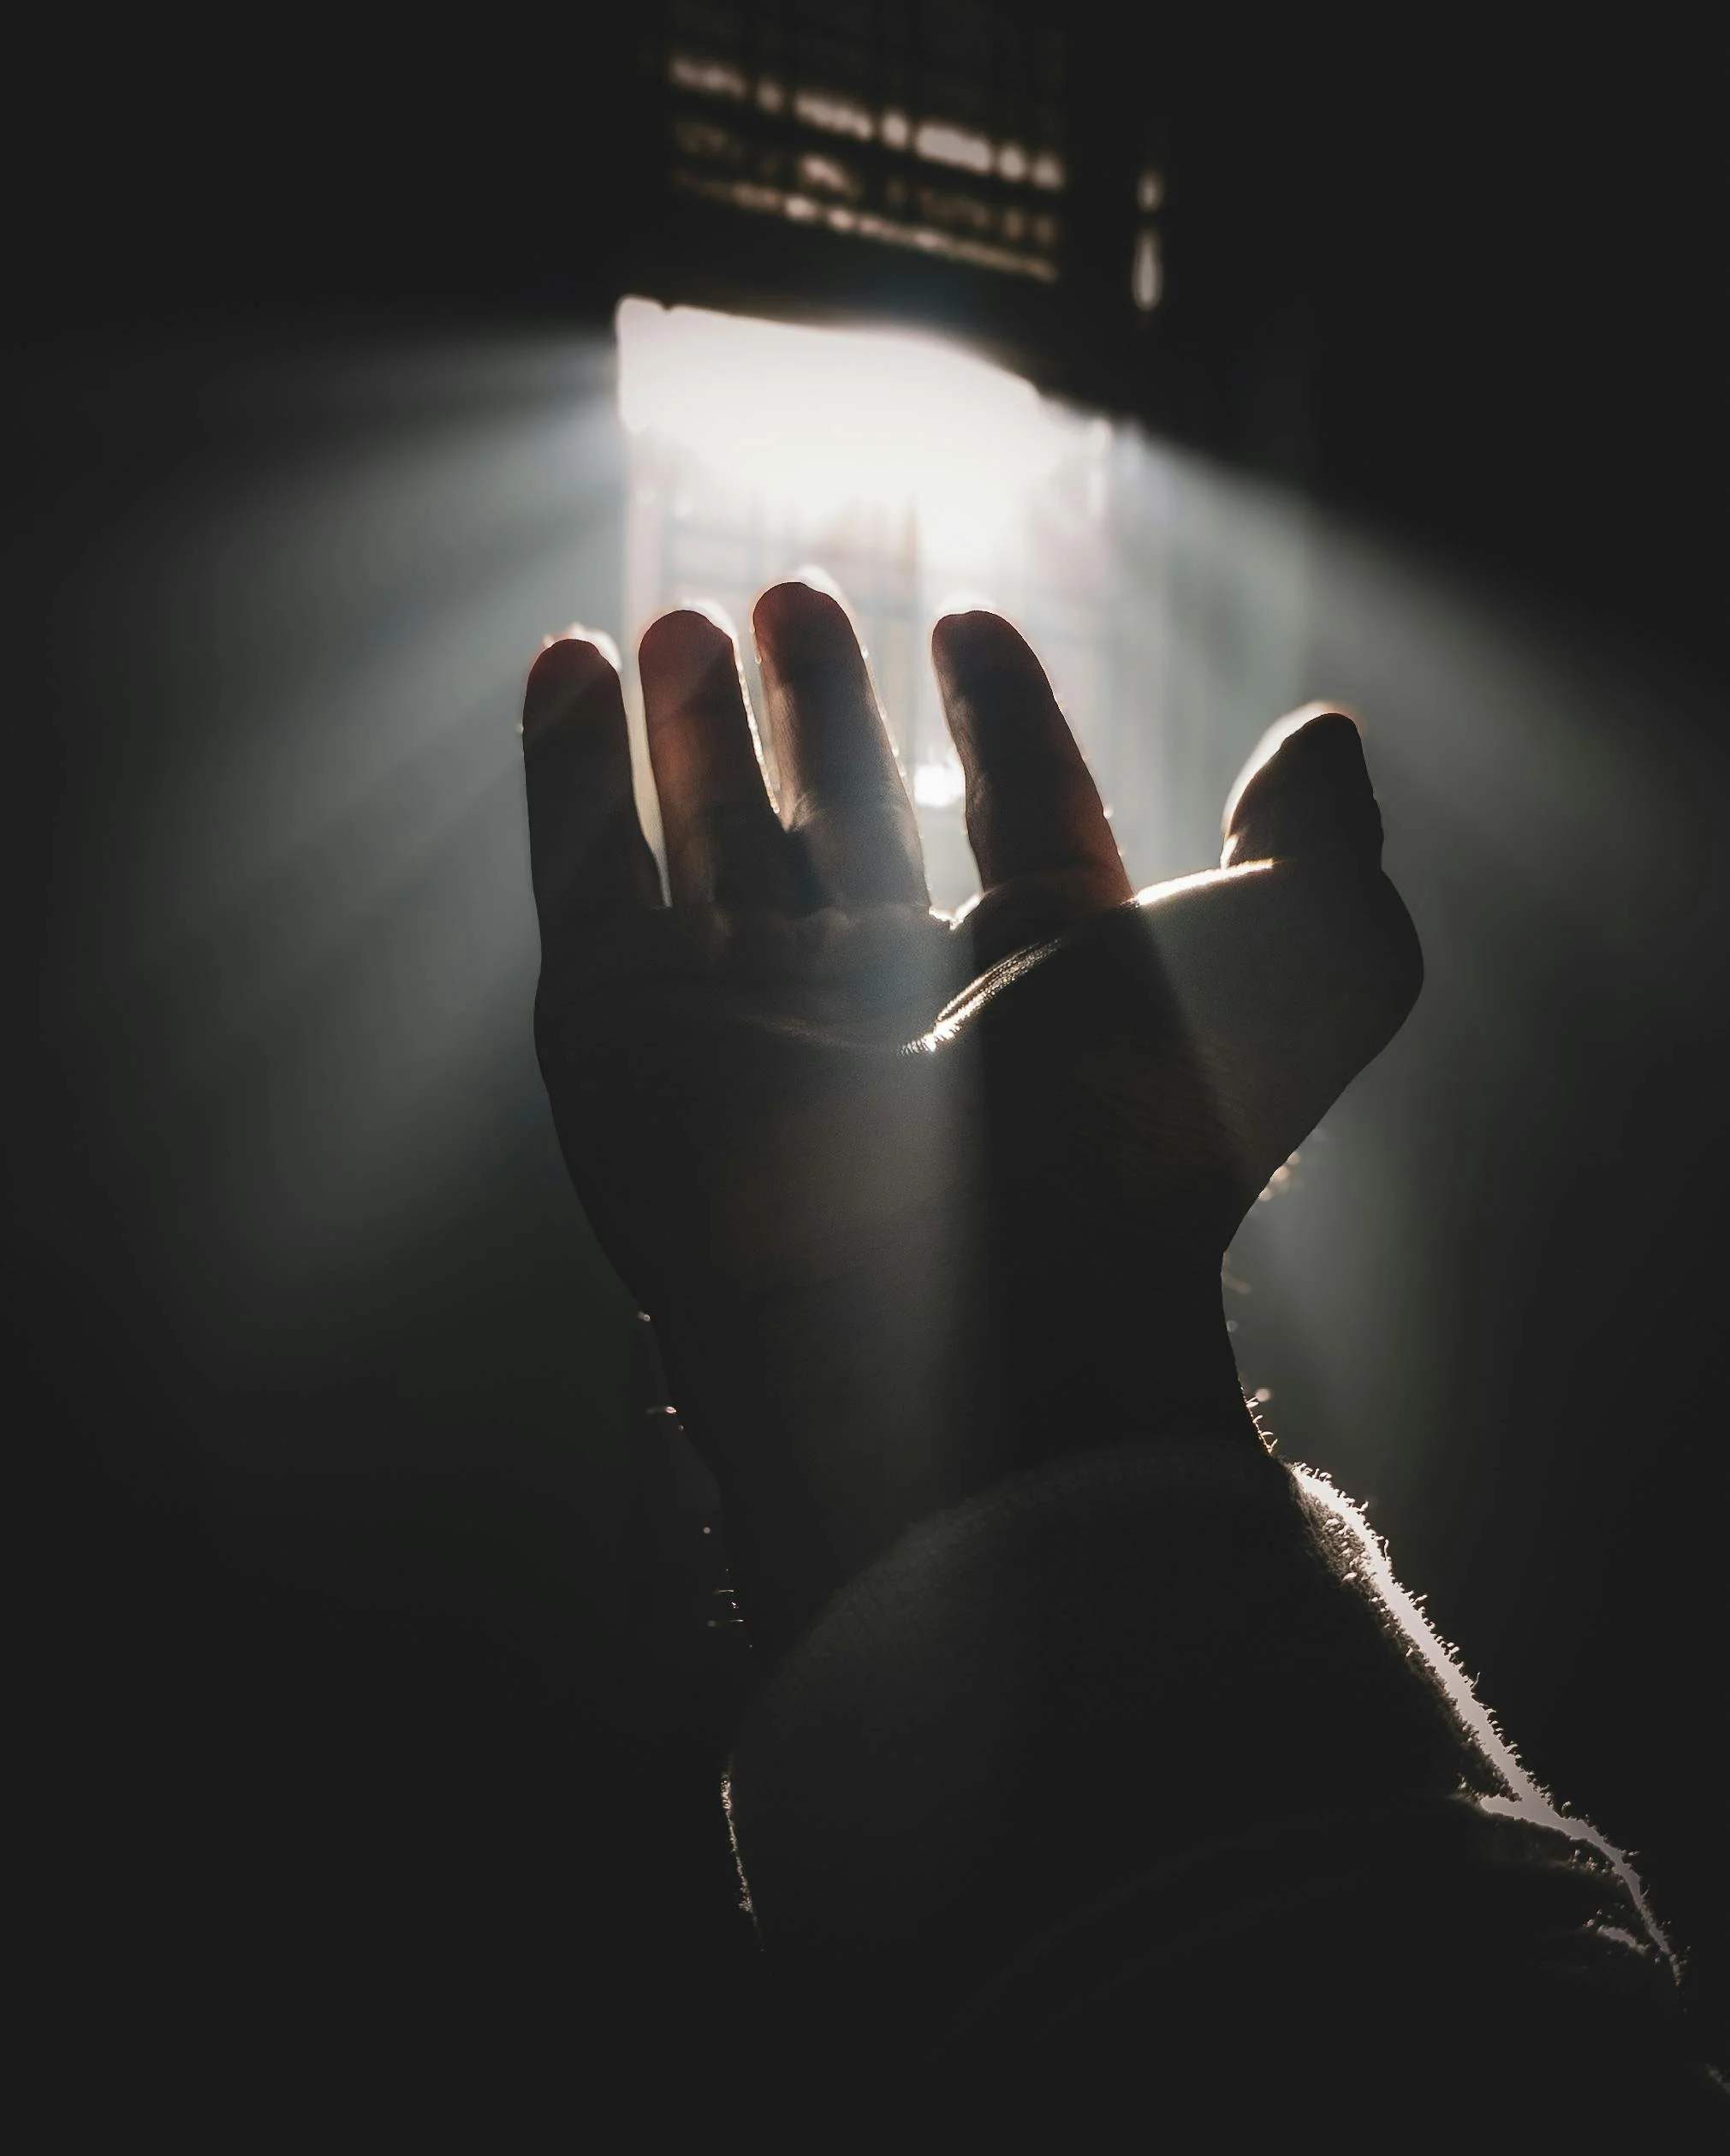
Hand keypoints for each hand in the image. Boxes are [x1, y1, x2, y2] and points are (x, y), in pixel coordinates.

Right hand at [524, 583, 1419, 1661]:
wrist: (972, 1309)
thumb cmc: (1142, 1133)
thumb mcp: (1305, 961)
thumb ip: (1321, 844)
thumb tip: (1326, 736)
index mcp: (1043, 986)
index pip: (1014, 823)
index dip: (1000, 723)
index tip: (971, 626)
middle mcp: (891, 1007)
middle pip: (844, 827)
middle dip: (817, 713)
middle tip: (791, 593)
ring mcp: (745, 1026)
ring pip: (711, 847)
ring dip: (693, 732)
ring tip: (686, 618)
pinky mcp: (619, 1043)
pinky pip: (585, 884)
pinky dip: (565, 779)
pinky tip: (569, 667)